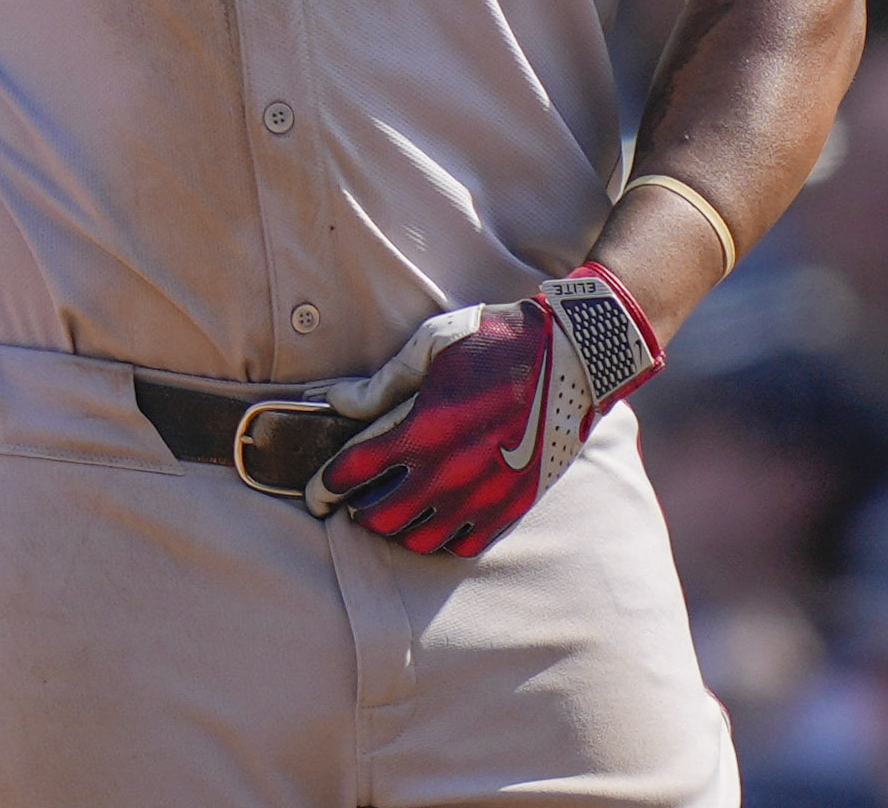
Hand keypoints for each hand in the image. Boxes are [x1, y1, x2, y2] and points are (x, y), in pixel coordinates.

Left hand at [303, 264, 660, 556]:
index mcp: (422, 429)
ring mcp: (482, 495)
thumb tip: (338, 402)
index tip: (317, 490)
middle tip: (353, 500)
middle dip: (356, 511)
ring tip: (393, 510)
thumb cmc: (497, 341)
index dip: (323, 487)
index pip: (352, 474)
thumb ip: (382, 382)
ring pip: (419, 541)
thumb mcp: (432, 345)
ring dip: (397, 530)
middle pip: (379, 518)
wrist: (571, 357)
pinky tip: (436, 517)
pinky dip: (441, 539)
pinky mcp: (511, 506)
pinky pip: (463, 546)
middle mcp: (449, 472)